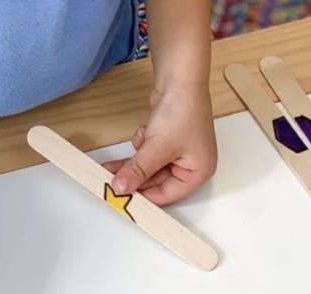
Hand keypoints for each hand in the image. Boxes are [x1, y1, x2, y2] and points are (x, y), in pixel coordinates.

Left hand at [103, 85, 216, 205]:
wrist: (180, 76)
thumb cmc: (182, 110)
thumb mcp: (157, 148)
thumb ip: (138, 171)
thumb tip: (120, 188)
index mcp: (198, 172)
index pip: (167, 195)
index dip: (144, 198)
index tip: (122, 199)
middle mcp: (191, 164)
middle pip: (156, 182)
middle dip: (134, 179)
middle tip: (111, 183)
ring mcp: (180, 151)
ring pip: (149, 167)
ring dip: (134, 162)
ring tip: (114, 164)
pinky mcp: (168, 139)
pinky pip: (149, 153)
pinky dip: (141, 146)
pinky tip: (144, 132)